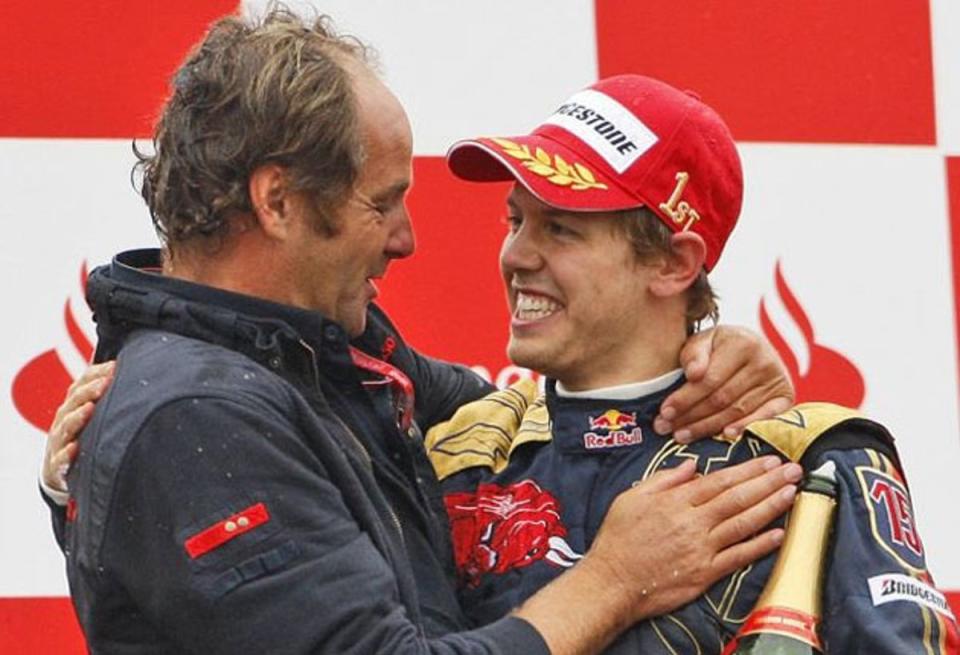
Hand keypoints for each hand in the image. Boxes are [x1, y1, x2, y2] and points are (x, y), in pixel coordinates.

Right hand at [42, 361, 114, 492]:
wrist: (59, 469)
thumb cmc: (83, 435)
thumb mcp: (93, 414)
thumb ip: (106, 395)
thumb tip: (127, 372)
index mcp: (73, 406)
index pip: (80, 385)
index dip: (95, 375)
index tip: (114, 367)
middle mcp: (64, 420)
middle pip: (74, 402)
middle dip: (89, 391)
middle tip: (106, 383)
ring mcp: (59, 441)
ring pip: (66, 426)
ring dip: (78, 417)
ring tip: (90, 408)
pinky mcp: (57, 464)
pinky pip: (60, 459)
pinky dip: (66, 454)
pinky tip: (74, 448)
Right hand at [515, 456, 800, 652]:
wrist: (612, 582)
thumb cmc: (618, 538)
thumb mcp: (631, 497)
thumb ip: (664, 479)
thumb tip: (693, 465)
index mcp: (676, 501)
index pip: (720, 481)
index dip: (749, 470)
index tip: (770, 461)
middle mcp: (693, 523)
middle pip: (738, 498)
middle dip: (769, 482)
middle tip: (793, 470)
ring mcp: (702, 549)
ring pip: (743, 523)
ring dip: (771, 507)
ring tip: (792, 493)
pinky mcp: (706, 573)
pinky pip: (738, 556)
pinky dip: (760, 545)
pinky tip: (778, 534)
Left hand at [654, 325, 793, 442]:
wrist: (752, 348)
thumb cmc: (719, 347)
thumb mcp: (703, 341)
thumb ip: (694, 354)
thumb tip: (694, 373)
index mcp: (742, 342)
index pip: (709, 379)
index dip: (685, 398)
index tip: (664, 412)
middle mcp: (764, 360)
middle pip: (721, 398)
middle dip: (691, 416)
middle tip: (667, 429)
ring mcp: (777, 380)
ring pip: (736, 411)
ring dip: (707, 427)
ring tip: (682, 435)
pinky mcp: (786, 397)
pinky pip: (764, 418)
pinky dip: (745, 427)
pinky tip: (725, 435)